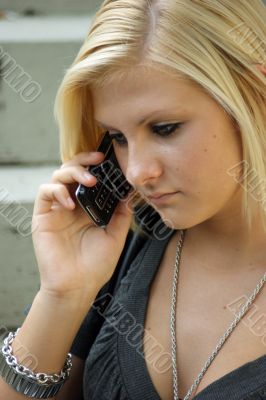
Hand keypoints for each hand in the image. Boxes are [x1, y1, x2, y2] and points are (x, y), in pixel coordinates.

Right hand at [31, 151, 133, 297]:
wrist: (78, 287)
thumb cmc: (96, 264)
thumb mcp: (116, 235)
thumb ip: (121, 213)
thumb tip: (129, 192)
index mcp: (89, 207)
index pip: (90, 177)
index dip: (97, 166)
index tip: (110, 159)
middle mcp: (72, 204)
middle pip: (73, 170)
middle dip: (85, 160)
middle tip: (99, 160)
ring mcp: (57, 209)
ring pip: (58, 176)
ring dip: (74, 172)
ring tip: (90, 181)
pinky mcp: (43, 216)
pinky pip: (45, 192)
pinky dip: (57, 191)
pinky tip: (71, 204)